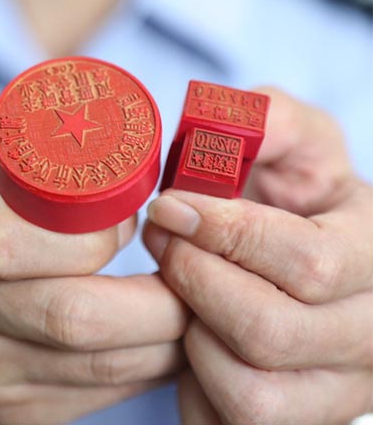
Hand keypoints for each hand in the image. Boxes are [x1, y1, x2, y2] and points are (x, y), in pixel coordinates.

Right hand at [0, 163, 187, 424]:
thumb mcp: (8, 188)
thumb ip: (68, 187)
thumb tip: (150, 209)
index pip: (32, 243)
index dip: (102, 239)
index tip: (144, 230)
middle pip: (76, 318)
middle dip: (159, 306)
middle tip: (196, 285)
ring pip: (100, 367)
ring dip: (166, 344)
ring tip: (193, 316)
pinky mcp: (13, 412)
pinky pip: (98, 397)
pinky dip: (145, 371)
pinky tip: (163, 348)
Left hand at [144, 88, 372, 423]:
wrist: (308, 254)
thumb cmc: (300, 197)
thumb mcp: (299, 144)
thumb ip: (271, 121)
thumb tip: (220, 123)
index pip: (307, 262)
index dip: (224, 234)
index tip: (169, 207)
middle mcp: (366, 335)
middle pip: (269, 333)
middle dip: (195, 281)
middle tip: (162, 240)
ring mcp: (333, 390)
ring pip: (249, 394)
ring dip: (193, 336)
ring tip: (181, 291)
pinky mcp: (294, 419)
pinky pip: (225, 422)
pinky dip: (194, 384)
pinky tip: (195, 335)